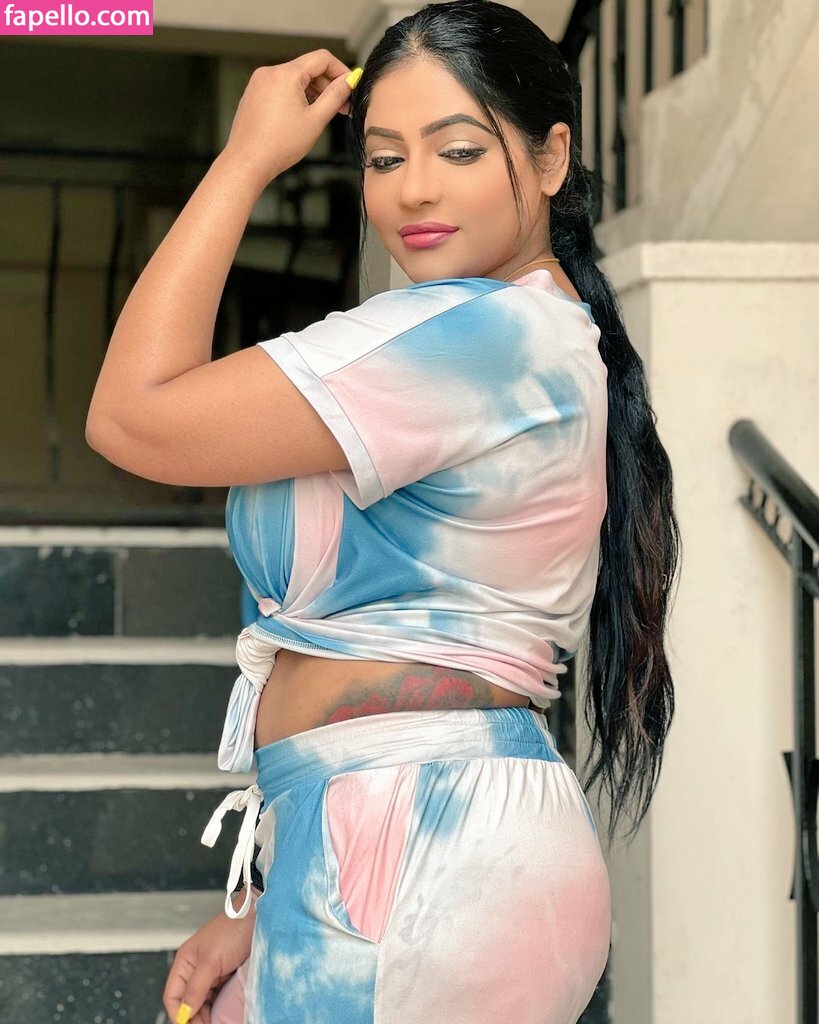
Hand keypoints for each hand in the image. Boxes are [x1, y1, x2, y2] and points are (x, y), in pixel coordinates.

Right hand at [163, 888, 257, 1022]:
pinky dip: (216, 1007)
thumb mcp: (211, 961)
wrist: (256, 915)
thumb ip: (196, 988)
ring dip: (205, 1015)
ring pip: (201, 1002)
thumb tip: (184, 1012)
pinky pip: (215, 997)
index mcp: (184, 962)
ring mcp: (210, 972)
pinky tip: (221, 1014)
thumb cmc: (233, 929)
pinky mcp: (224, 974)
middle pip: (187, 1002)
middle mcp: (194, 968)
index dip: (179, 1014)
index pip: (172, 997)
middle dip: (193, 1017)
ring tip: (215, 1022)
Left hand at [222, 49, 354, 190]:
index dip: (341, 70)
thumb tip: (349, 81)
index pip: (322, 58)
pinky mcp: (253, 95)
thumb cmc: (278, 145)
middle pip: (307, 68)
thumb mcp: (316, 120)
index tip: (350, 85)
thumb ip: (335, 97)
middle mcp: (269, 73)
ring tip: (322, 115)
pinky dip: (295, 98)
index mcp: (285, 74)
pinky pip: (280, 88)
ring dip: (312, 93)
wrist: (248, 162)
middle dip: (327, 85)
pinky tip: (302, 117)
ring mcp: (259, 83)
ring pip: (294, 79)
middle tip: (341, 106)